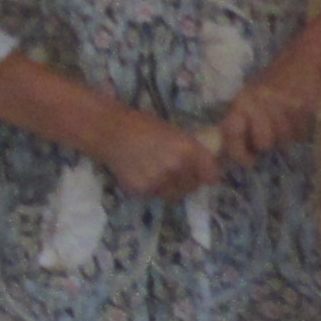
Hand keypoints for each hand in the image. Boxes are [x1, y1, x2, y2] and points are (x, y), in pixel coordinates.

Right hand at [102, 109, 224, 199]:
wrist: (110, 131)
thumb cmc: (143, 125)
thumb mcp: (174, 132)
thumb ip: (191, 150)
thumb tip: (208, 163)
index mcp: (187, 150)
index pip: (210, 175)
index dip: (208, 174)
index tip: (206, 175)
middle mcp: (175, 168)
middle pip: (192, 186)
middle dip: (189, 181)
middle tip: (180, 173)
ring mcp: (158, 182)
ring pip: (175, 194)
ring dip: (172, 187)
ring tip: (161, 174)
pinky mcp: (142, 191)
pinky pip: (156, 195)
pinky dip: (155, 189)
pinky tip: (146, 175)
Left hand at [216, 55, 320, 166]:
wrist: (301, 61)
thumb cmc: (272, 85)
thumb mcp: (250, 99)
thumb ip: (243, 123)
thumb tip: (242, 155)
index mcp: (242, 101)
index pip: (232, 132)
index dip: (238, 152)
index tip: (248, 161)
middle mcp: (258, 102)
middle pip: (263, 143)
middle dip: (269, 143)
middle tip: (272, 133)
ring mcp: (281, 104)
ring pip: (284, 140)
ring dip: (287, 136)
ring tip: (287, 121)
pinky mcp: (302, 106)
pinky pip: (301, 132)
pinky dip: (301, 130)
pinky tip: (298, 116)